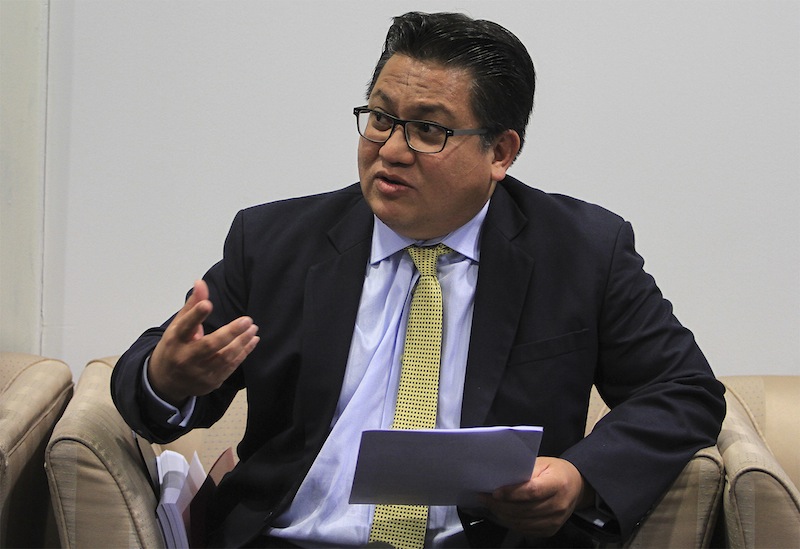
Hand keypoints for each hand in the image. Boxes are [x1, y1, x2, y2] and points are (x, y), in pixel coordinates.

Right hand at [148, 280, 259, 404]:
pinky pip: (230, 367)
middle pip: (209, 346)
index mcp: (174, 341)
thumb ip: (192, 305)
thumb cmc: (175, 346)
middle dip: (230, 333)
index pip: (185, 327)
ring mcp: (198, 373)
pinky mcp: (211, 382)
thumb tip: (200, 282)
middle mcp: (185, 358)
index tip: (208, 304)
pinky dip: (243, 353)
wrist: (166, 382)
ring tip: (253, 328)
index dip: (196, 315)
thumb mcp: (178, 326)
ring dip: (241, 342)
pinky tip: (252, 340)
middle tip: (247, 320)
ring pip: (224, 358)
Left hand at [480, 457, 591, 538]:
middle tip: (484, 497)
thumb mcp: (542, 463)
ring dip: (502, 515)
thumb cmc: (555, 472)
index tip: (495, 491)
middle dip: (500, 505)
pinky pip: (526, 529)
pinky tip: (502, 513)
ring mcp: (556, 520)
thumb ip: (525, 471)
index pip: (532, 491)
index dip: (512, 493)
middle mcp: (559, 504)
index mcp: (558, 483)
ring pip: (523, 522)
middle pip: (525, 509)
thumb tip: (502, 478)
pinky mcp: (551, 530)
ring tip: (489, 505)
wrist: (576, 487)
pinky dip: (511, 522)